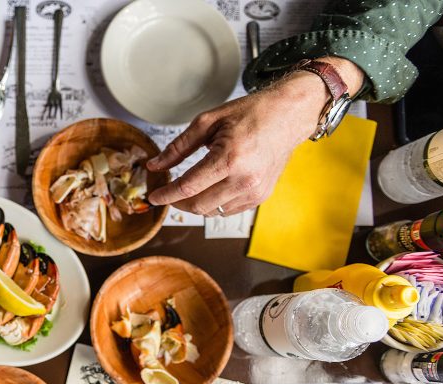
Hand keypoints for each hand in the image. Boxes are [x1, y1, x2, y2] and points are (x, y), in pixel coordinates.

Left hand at [147, 72, 329, 216]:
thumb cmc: (250, 113)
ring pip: (212, 211)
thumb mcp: (208, 122)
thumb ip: (178, 147)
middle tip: (168, 192)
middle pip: (198, 205)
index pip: (188, 187)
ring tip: (190, 187)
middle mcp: (244, 179)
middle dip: (178, 202)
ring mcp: (255, 191)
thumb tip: (155, 166)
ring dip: (196, 203)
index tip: (153, 196)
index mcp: (229, 158)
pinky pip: (229, 210)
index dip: (166, 194)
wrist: (289, 115)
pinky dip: (214, 203)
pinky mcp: (261, 196)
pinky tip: (212, 188)